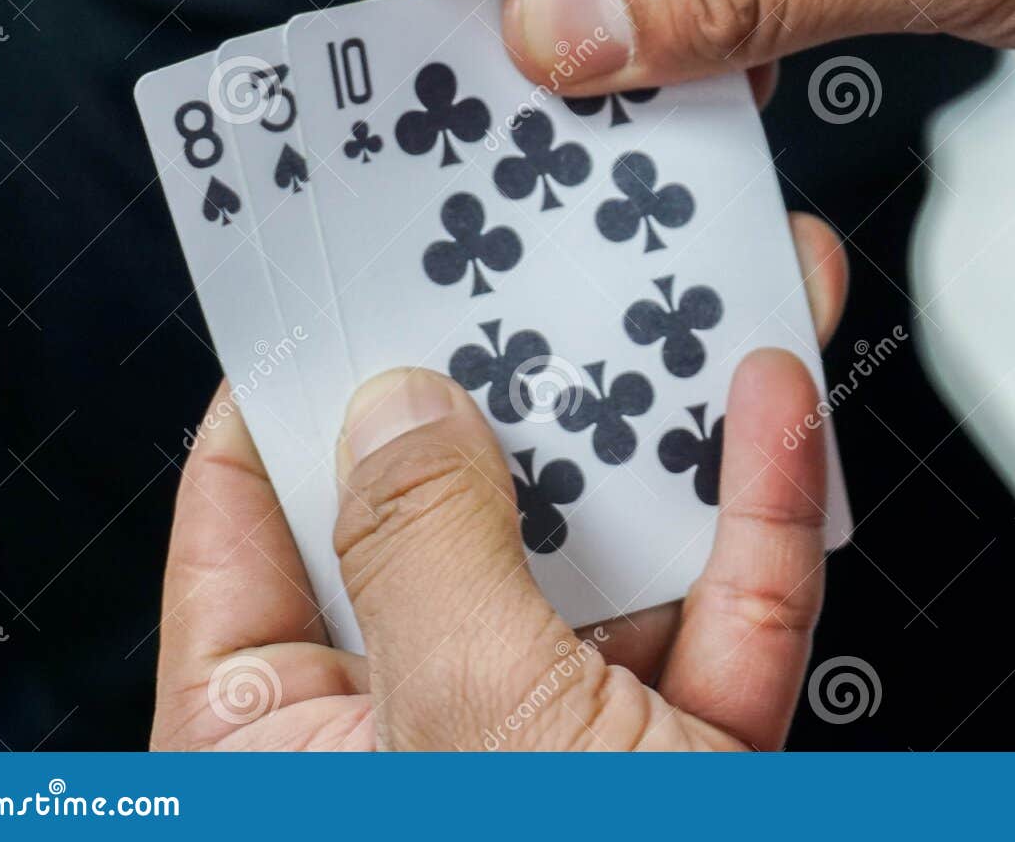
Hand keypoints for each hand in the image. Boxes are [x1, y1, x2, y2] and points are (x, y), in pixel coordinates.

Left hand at [151, 214, 846, 750]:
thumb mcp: (458, 729)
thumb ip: (422, 551)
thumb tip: (394, 412)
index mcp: (287, 742)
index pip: (251, 530)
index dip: (289, 395)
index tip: (338, 284)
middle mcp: (423, 731)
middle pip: (456, 513)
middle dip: (515, 384)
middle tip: (534, 261)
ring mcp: (568, 740)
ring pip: (610, 549)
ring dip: (660, 425)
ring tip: (682, 300)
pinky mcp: (694, 753)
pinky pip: (721, 611)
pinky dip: (752, 510)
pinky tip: (763, 407)